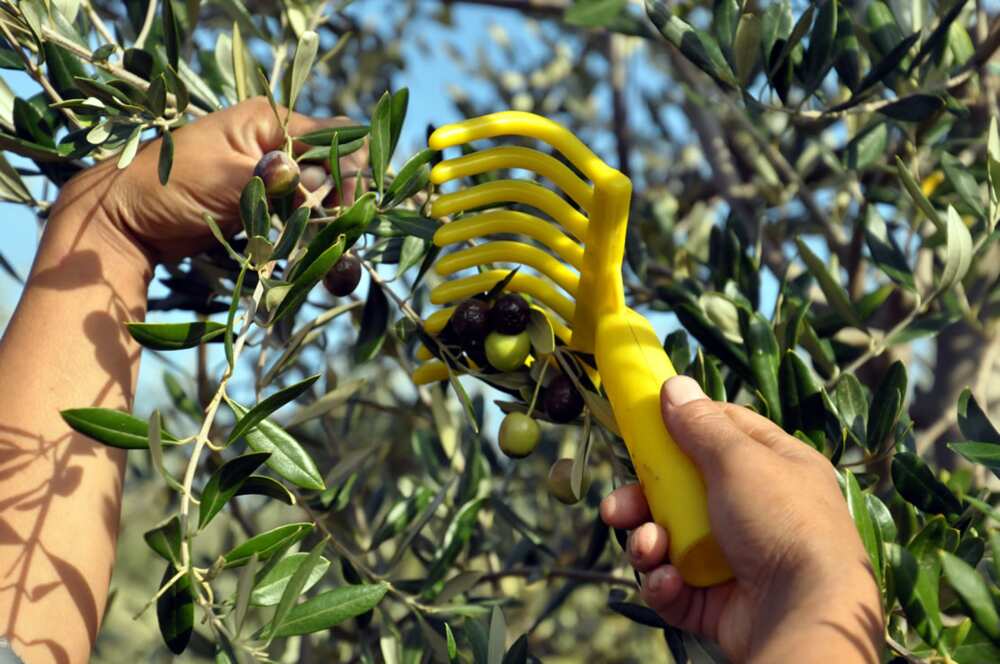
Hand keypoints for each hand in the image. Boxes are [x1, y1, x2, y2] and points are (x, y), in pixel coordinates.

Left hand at [53, 96, 364, 270]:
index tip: (342, 207)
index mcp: (269, 121)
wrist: (127, 222)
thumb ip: (276, 179)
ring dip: (330, 230)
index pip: (335, 137)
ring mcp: (272, 177)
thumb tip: (320, 179)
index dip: (346, 171)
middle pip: (334, 170)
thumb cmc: (167, 186)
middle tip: (339, 241)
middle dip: (342, 206)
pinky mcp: (266, 206)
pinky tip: (318, 264)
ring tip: (331, 267)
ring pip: (323, 199)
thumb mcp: (226, 177)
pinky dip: (313, 241)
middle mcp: (277, 144)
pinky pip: (304, 219)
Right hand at [601, 376, 882, 662]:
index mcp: (774, 468)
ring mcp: (735, 559)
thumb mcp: (739, 460)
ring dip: (647, 543)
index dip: (681, 426)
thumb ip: (701, 425)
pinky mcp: (718, 602)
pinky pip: (675, 586)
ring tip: (648, 549)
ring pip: (669, 541)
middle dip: (642, 500)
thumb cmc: (782, 522)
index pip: (722, 433)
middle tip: (617, 509)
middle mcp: (755, 511)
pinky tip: (668, 582)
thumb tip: (674, 385)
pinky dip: (664, 584)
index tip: (643, 426)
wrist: (804, 613)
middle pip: (681, 493)